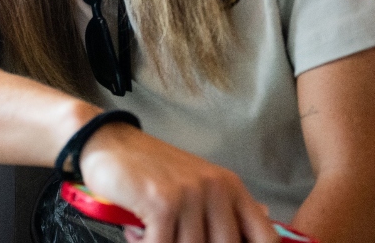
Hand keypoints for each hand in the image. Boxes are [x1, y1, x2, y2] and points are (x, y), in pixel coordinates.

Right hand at [78, 123, 278, 242]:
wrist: (108, 142)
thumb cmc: (150, 169)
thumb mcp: (196, 184)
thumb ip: (225, 208)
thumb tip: (263, 218)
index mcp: (231, 187)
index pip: (266, 238)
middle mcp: (216, 189)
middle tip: (171, 236)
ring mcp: (191, 195)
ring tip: (148, 232)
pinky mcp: (163, 203)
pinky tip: (136, 233)